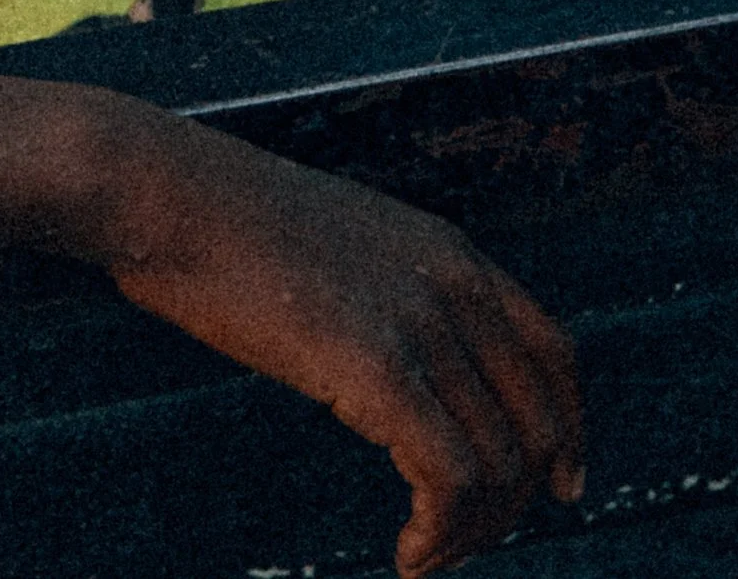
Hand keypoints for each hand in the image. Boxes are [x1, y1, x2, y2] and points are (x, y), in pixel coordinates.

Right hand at [104, 114, 580, 575]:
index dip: (568, 425)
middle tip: (467, 542)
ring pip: (498, 463)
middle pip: (539, 419)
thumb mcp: (339, 238)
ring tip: (426, 554)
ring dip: (471, 531)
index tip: (563, 482)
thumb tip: (396, 357)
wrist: (168, 194)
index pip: (553, 350)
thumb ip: (387, 288)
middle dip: (517, 499)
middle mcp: (451, 284)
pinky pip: (449, 478)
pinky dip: (440, 534)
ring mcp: (418, 322)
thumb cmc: (224, 221)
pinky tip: (407, 554)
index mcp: (446, 251)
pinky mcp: (376, 366)